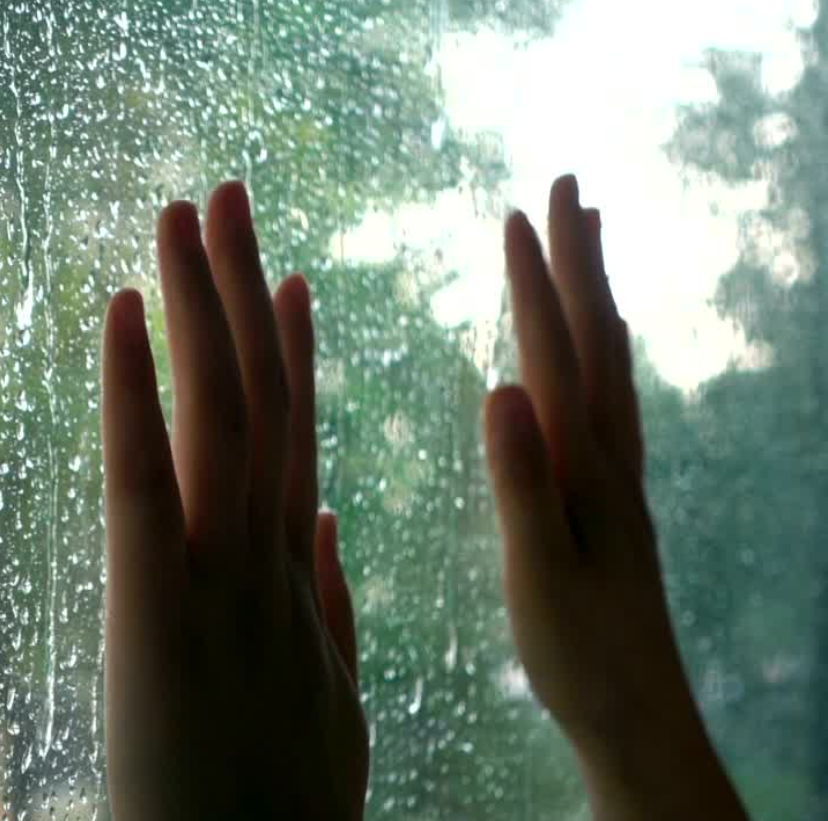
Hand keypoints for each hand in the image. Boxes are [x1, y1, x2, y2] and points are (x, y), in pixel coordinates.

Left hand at [100, 181, 366, 819]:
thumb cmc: (280, 815)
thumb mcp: (327, 699)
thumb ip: (330, 603)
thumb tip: (321, 521)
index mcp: (297, 584)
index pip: (294, 443)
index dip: (292, 353)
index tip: (288, 278)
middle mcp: (263, 561)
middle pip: (258, 400)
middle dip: (241, 292)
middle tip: (229, 195)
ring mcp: (217, 580)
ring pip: (216, 414)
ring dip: (200, 304)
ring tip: (188, 212)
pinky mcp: (155, 609)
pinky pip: (143, 477)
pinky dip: (135, 389)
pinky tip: (125, 307)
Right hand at [485, 175, 748, 819]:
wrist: (637, 713)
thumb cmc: (578, 654)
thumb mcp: (537, 571)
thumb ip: (521, 482)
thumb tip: (501, 387)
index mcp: (583, 467)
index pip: (556, 355)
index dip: (534, 285)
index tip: (514, 212)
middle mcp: (609, 458)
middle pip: (596, 338)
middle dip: (578, 260)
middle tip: (568, 186)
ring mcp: (619, 478)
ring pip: (611, 363)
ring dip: (597, 293)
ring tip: (590, 241)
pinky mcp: (615, 500)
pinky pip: (614, 401)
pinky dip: (606, 353)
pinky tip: (597, 353)